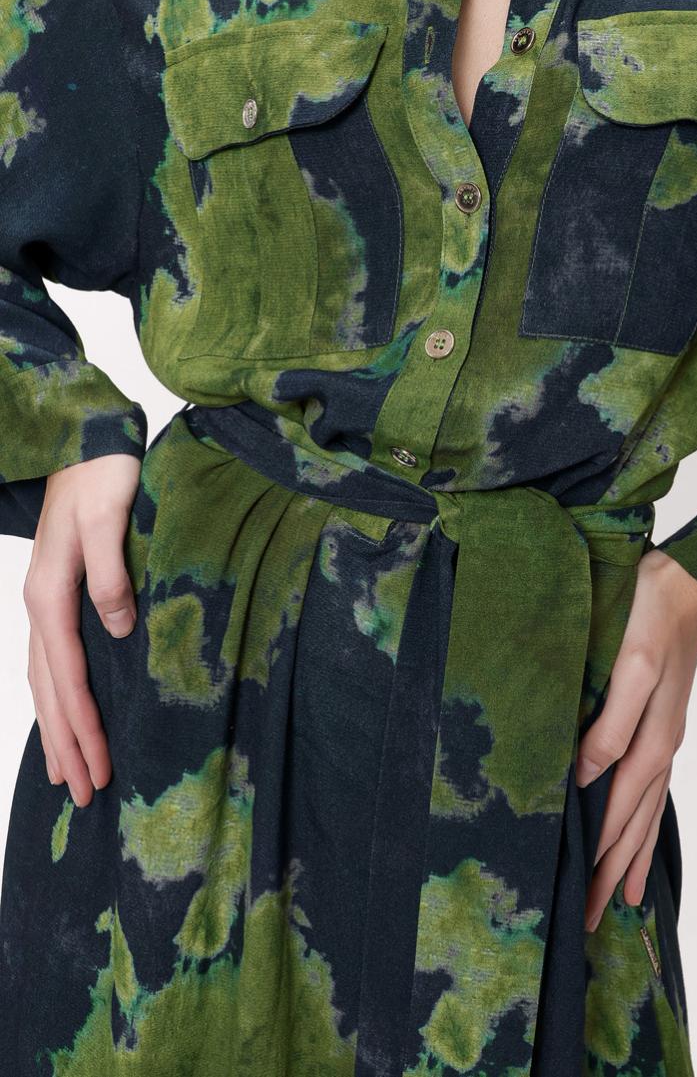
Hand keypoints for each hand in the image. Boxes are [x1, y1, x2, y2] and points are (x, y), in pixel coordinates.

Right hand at [22, 453, 141, 807]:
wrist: (84, 439)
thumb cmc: (102, 473)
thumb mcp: (110, 515)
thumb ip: (110, 571)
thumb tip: (119, 627)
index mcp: (50, 594)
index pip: (68, 678)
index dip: (84, 727)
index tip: (101, 768)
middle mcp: (40, 605)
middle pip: (50, 691)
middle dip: (68, 745)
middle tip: (87, 796)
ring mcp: (45, 602)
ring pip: (45, 682)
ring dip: (58, 729)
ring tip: (68, 775)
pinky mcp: (59, 595)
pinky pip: (51, 662)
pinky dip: (56, 698)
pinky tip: (66, 715)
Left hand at [576, 547, 696, 931]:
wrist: (689, 576)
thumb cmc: (652, 612)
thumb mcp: (631, 665)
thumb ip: (611, 723)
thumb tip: (587, 777)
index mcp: (653, 738)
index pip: (621, 816)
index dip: (601, 860)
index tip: (582, 904)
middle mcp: (663, 745)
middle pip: (636, 824)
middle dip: (613, 873)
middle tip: (593, 920)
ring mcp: (667, 733)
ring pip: (647, 809)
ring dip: (633, 853)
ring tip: (624, 895)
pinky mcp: (664, 717)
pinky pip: (653, 784)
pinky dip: (645, 816)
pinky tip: (640, 823)